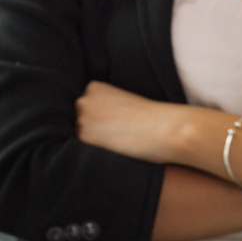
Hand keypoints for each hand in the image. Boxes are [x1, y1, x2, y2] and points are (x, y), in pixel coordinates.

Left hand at [75, 81, 197, 162]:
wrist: (165, 127)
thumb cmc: (151, 117)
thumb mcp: (123, 103)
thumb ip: (103, 108)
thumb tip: (90, 125)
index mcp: (93, 87)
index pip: (83, 109)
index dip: (97, 120)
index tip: (115, 123)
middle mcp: (83, 100)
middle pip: (77, 122)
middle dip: (91, 130)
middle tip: (115, 134)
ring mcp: (81, 118)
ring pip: (79, 136)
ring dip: (92, 143)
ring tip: (117, 142)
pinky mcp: (84, 137)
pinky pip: (82, 151)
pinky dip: (96, 153)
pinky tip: (114, 149)